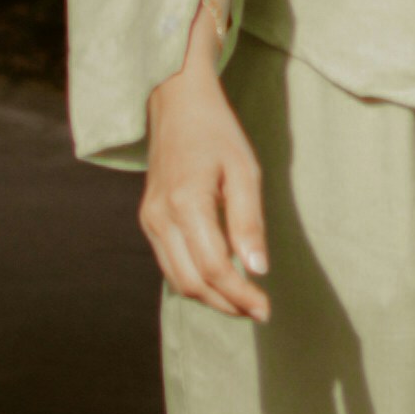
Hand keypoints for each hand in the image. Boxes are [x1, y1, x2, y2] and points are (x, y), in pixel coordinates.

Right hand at [142, 49, 271, 321]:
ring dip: (211, 297)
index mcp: (186, 203)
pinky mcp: (148, 219)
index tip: (266, 308)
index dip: (241, 295)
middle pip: (192, 283)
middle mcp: (161, 217)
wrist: (177, 102)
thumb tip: (257, 270)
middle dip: (226, 304)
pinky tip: (220, 280)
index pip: (214, 268)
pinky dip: (194, 280)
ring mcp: (150, 219)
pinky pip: (169, 263)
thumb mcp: (245, 170)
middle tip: (258, 310)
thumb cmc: (217, 132)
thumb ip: (249, 222)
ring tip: (242, 301)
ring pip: (178, 279)